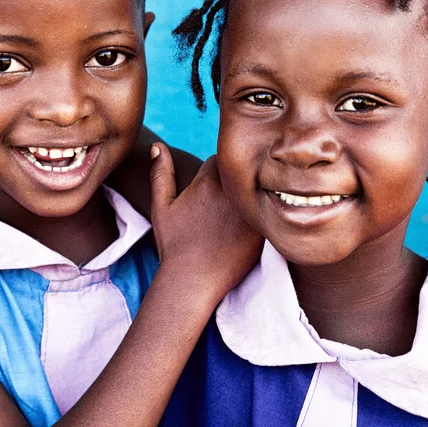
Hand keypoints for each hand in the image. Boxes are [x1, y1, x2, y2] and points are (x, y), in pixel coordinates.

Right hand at [148, 144, 262, 302]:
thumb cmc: (174, 244)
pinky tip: (249, 229)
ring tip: (237, 216)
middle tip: (226, 204)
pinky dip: (263, 214)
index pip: (222, 160)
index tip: (213, 189)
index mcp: (208, 181)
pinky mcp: (263, 229)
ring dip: (252, 196)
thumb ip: (160, 174)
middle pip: (243, 173)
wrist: (192, 281)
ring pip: (258, 190)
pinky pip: (270, 211)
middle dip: (237, 182)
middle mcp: (232, 192)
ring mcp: (250, 210)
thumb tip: (157, 146)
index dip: (218, 173)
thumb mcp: (162, 207)